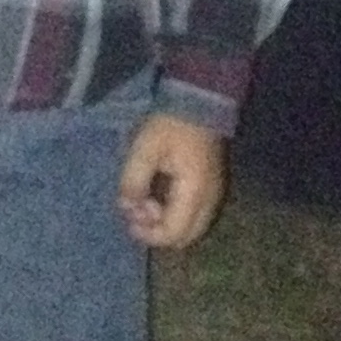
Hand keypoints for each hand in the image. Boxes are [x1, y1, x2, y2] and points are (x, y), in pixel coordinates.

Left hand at [119, 113, 225, 248]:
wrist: (200, 102)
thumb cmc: (171, 125)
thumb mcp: (144, 150)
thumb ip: (133, 181)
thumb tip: (126, 208)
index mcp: (194, 193)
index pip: (174, 234)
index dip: (149, 234)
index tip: (130, 218)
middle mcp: (210, 200)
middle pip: (185, 238)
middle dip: (158, 232)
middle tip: (138, 209)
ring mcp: (214, 195)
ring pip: (192, 228)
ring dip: (167, 223)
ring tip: (146, 200)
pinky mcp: (212, 187)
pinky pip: (195, 215)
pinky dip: (176, 214)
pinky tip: (159, 195)